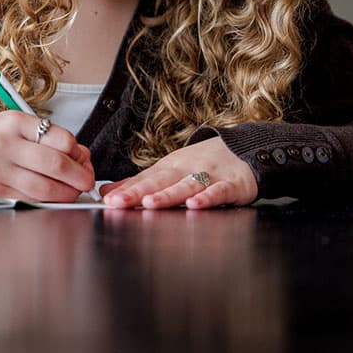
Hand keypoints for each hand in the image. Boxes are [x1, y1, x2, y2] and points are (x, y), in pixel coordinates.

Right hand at [0, 111, 94, 201]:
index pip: (60, 138)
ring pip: (45, 188)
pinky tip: (52, 198)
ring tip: (72, 191)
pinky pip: (29, 201)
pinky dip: (47, 202)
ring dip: (66, 193)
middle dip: (79, 176)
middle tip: (87, 180)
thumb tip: (81, 156)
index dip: (79, 152)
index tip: (83, 158)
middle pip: (56, 165)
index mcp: (15, 122)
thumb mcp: (18, 125)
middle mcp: (5, 145)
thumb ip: (49, 137)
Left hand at [100, 137, 257, 208]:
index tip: (108, 200)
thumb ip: (140, 182)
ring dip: (168, 195)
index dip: (126, 190)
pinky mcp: (232, 185)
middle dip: (138, 192)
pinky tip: (195, 205)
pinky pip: (219, 191)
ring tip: (149, 203)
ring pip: (186, 185)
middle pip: (160, 181)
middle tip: (119, 202)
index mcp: (170, 167)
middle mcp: (186, 169)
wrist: (244, 148)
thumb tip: (107, 192)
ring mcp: (209, 175)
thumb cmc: (203, 163)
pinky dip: (208, 197)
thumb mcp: (170, 169)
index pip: (145, 179)